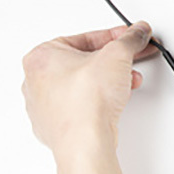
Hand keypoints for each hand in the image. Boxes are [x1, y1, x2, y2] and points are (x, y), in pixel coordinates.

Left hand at [21, 22, 155, 162]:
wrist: (85, 140)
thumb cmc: (85, 101)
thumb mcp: (116, 55)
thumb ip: (130, 39)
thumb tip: (136, 33)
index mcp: (41, 57)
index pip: (85, 38)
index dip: (114, 36)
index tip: (131, 37)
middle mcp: (37, 81)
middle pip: (85, 60)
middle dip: (114, 60)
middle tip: (132, 56)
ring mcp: (46, 105)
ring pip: (85, 83)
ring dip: (110, 79)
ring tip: (127, 80)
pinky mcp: (59, 124)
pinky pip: (83, 103)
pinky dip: (101, 99)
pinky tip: (115, 98)